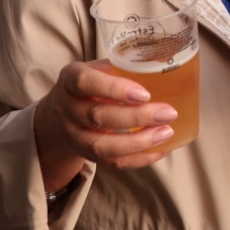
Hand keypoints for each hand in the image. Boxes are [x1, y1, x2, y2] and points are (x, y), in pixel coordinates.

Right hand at [34, 59, 181, 172]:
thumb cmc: (92, 83)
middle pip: (98, 117)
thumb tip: (166, 67)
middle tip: (168, 113)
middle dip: (137, 117)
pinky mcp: (85, 155)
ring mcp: (73, 135)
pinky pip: (112, 162)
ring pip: (102, 146)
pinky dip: (139, 158)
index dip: (114, 89)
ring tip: (166, 132)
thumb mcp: (100, 68)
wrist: (62, 112)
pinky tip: (161, 148)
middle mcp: (66, 109)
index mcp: (70, 79)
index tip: (145, 93)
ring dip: (138, 142)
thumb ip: (124, 67)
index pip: (86, 82)